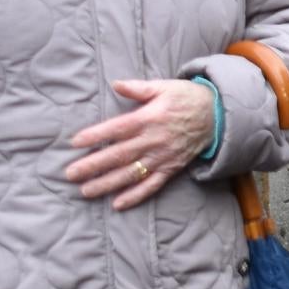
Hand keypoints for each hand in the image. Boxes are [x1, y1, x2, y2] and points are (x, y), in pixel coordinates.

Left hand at [65, 79, 212, 209]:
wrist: (218, 115)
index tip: (75, 143)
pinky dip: (136, 195)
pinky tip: (118, 204)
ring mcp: (163, 156)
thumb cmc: (187, 98)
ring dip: (108, 183)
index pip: (118, 128)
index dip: (96, 135)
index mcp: (150, 118)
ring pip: (132, 173)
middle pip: (119, 154)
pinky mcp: (171, 168)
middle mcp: (154, 140)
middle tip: (71, 174)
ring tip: (86, 191)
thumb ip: (139, 88)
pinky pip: (152, 185)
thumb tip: (116, 84)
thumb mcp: (165, 87)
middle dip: (93, 165)